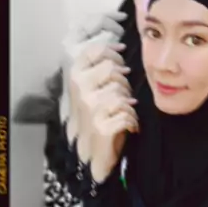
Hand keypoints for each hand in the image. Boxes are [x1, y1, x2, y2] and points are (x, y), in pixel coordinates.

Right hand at [67, 41, 138, 183]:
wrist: (89, 156)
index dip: (111, 50)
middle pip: (112, 69)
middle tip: (124, 95)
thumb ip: (99, 71)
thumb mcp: (90, 91)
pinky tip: (128, 126)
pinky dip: (132, 120)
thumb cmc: (94, 119)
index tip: (122, 52)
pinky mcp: (102, 127)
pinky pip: (127, 113)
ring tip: (125, 112)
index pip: (92, 52)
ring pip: (121, 93)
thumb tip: (120, 51)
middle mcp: (79, 91)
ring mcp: (90, 109)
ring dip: (129, 105)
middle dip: (124, 82)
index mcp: (74, 78)